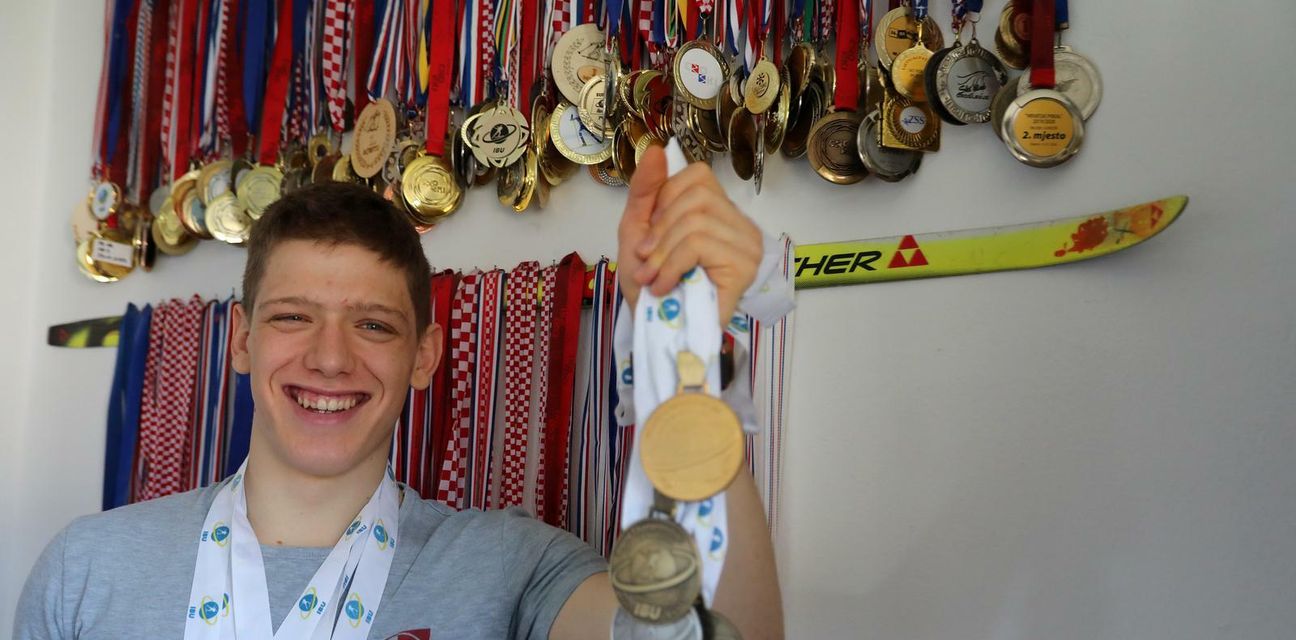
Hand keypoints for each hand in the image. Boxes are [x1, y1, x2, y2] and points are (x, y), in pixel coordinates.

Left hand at [617, 145, 763, 322]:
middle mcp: (740, 225)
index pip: (698, 176)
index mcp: (719, 212)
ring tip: (653, 280)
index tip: (652, 236)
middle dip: (660, 231)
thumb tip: (656, 149)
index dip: (666, 200)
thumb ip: (645, 190)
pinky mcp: (743, 270)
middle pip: (696, 199)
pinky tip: (665, 287)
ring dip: (662, 254)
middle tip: (645, 262)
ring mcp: (747, 247)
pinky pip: (701, 245)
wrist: (653, 332)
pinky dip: (672, 266)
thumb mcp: (637, 230)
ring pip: (696, 222)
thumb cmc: (649, 285)